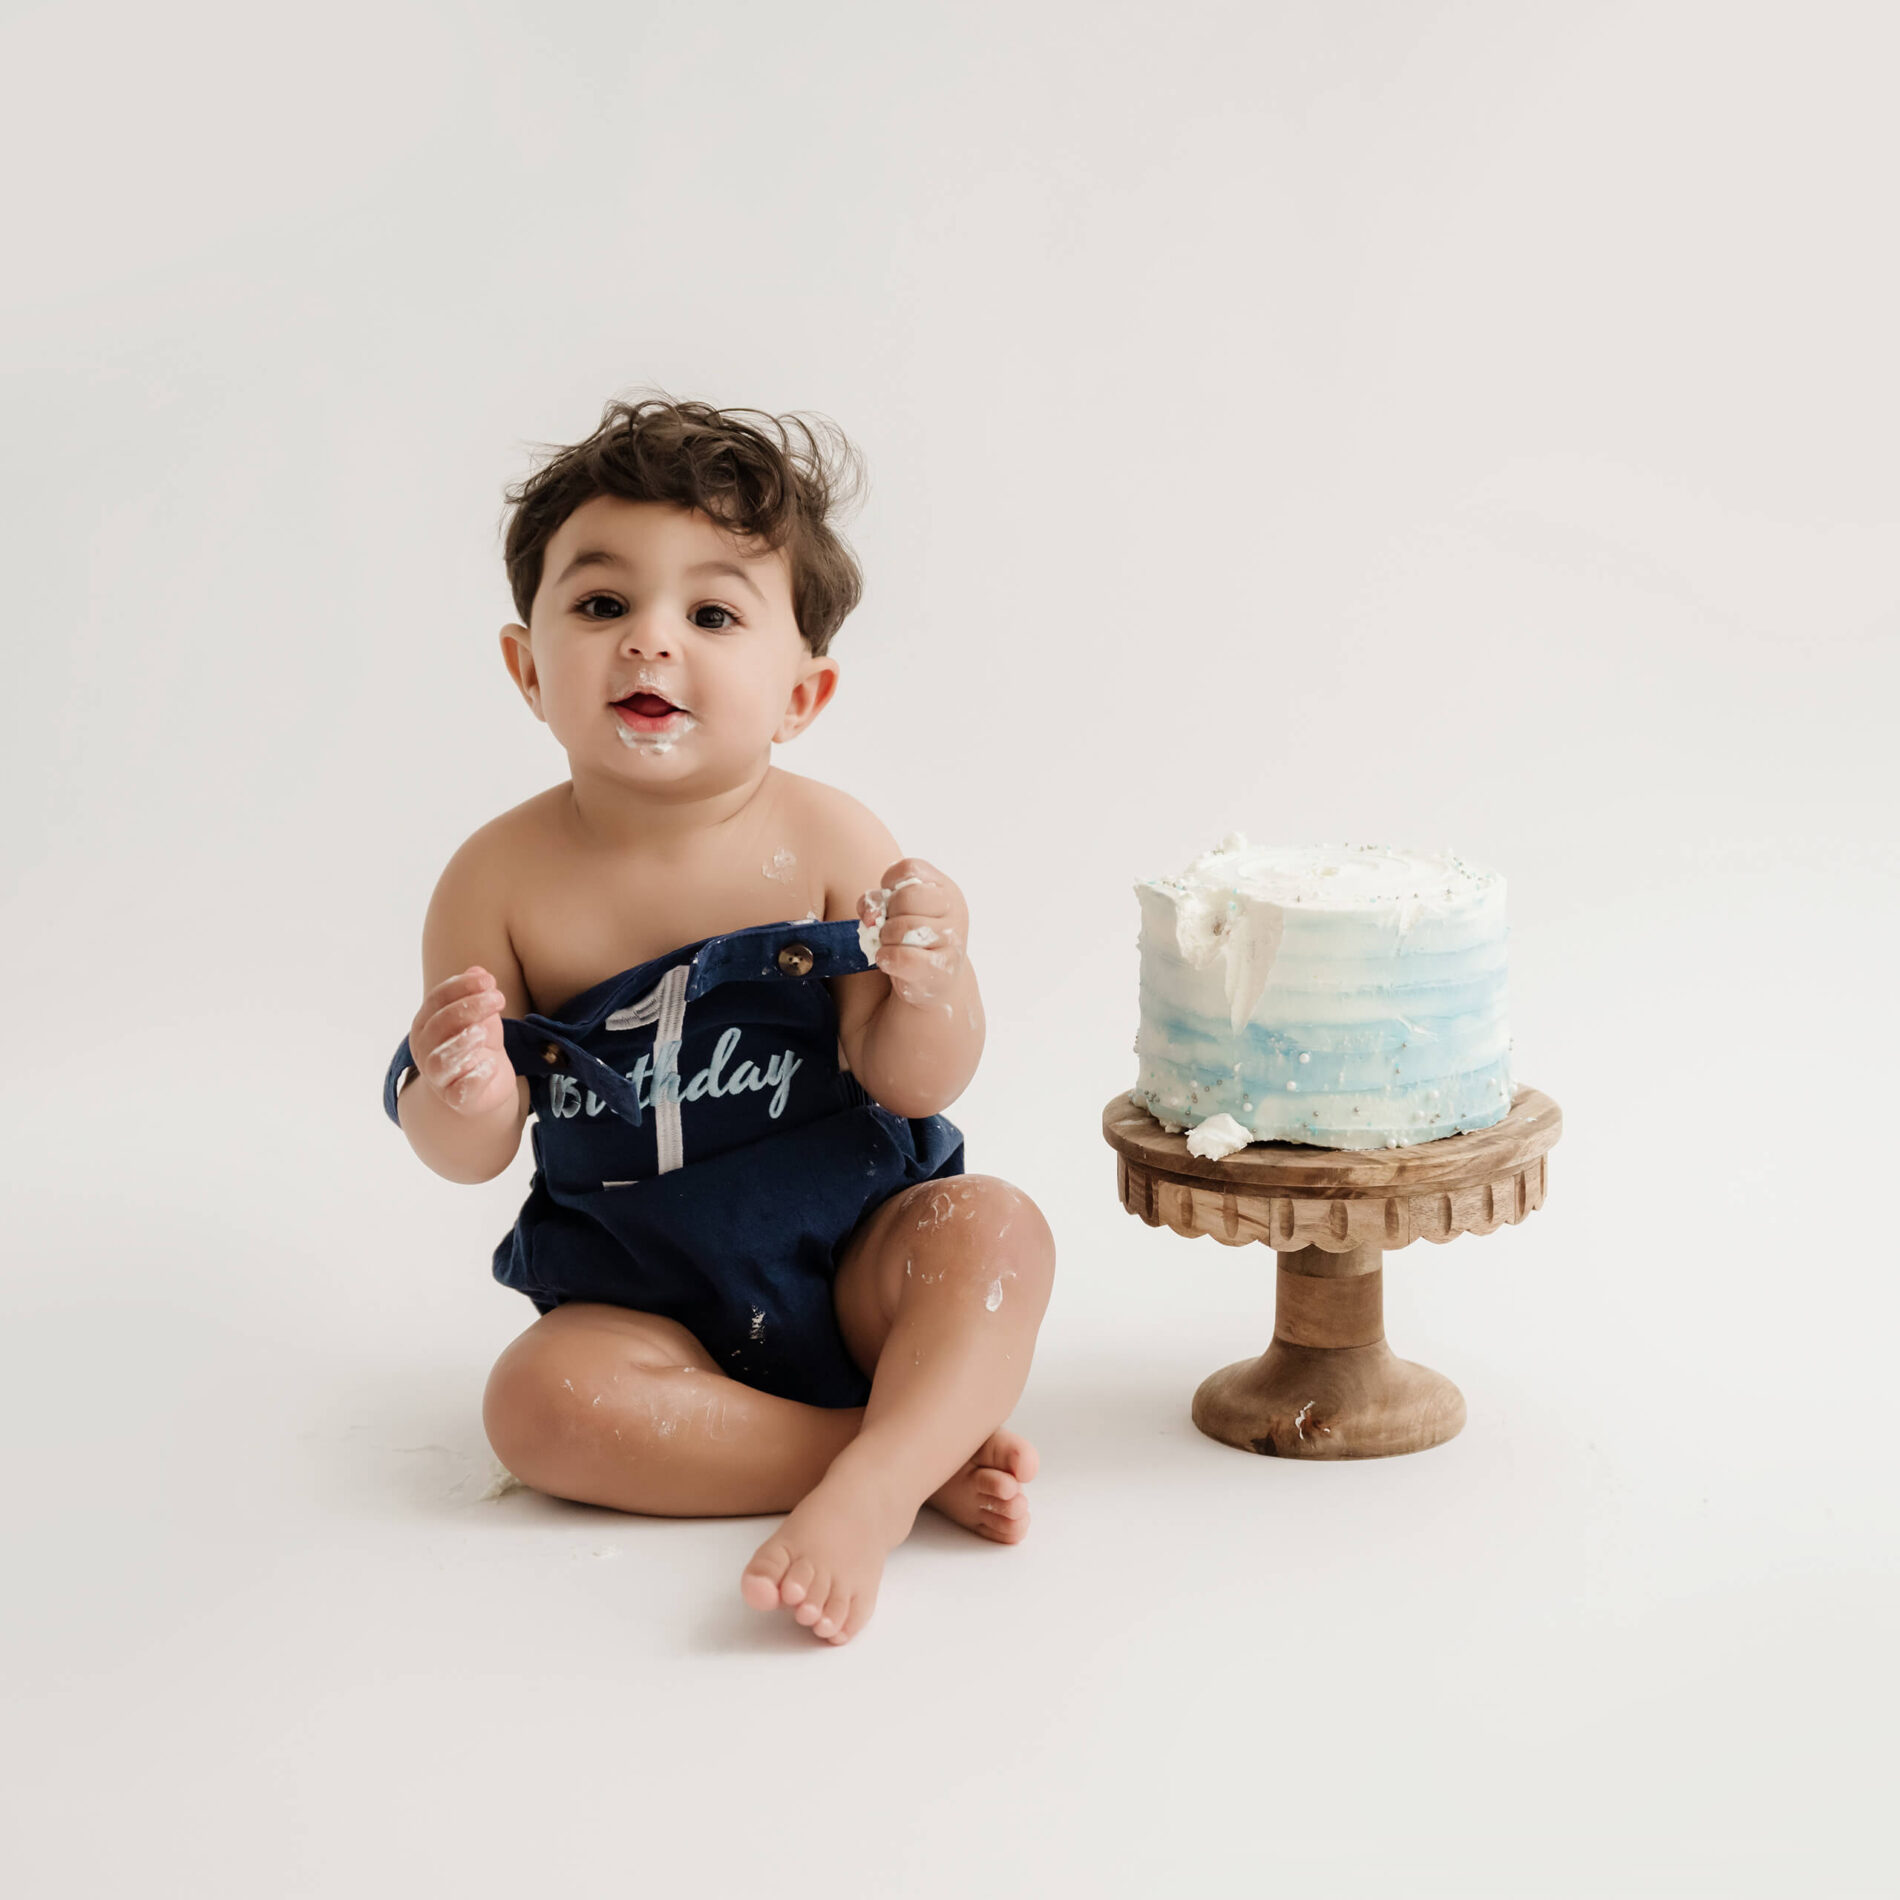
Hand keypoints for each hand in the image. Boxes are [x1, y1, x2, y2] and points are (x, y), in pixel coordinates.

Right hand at [409, 967, 514, 1116]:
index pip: (436, 1000)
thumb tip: (478, 970)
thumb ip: (478, 994)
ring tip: (483, 1032)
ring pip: (440, 1060)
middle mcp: (425, 1050)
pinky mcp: (456, 1098)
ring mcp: (437, 1077)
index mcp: (427, 1023)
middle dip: (468, 1008)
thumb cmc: (478, 1043)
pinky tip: (490, 1064)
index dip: (460, 987)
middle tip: (498, 998)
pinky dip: (475, 1077)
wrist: (485, 1084)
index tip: (488, 980)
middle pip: (438, 1026)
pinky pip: (460, 1090)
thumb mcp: (481, 1015)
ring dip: (461, 1043)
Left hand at [859, 857, 967, 1008]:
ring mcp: (953, 939)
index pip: (909, 869)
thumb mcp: (893, 911)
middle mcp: (954, 910)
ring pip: (903, 928)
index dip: (889, 884)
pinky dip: (887, 959)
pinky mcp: (944, 968)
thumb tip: (870, 916)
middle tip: (889, 928)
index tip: (889, 901)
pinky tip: (888, 961)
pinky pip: (904, 958)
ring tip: (890, 945)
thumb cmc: (909, 938)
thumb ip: (875, 903)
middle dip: (888, 915)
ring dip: (886, 939)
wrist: (933, 980)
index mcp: (943, 888)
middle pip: (906, 897)